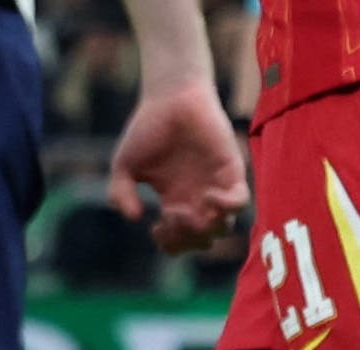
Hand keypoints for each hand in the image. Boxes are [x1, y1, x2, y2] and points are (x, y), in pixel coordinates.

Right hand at [108, 84, 248, 254]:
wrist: (170, 96)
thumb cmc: (148, 127)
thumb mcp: (123, 167)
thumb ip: (120, 194)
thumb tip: (135, 217)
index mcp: (176, 199)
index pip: (180, 240)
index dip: (169, 244)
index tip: (155, 227)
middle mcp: (198, 197)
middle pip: (203, 240)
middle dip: (186, 240)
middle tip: (170, 218)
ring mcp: (216, 185)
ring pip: (223, 228)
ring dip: (202, 230)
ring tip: (183, 211)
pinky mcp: (230, 169)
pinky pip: (240, 202)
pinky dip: (225, 208)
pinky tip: (206, 197)